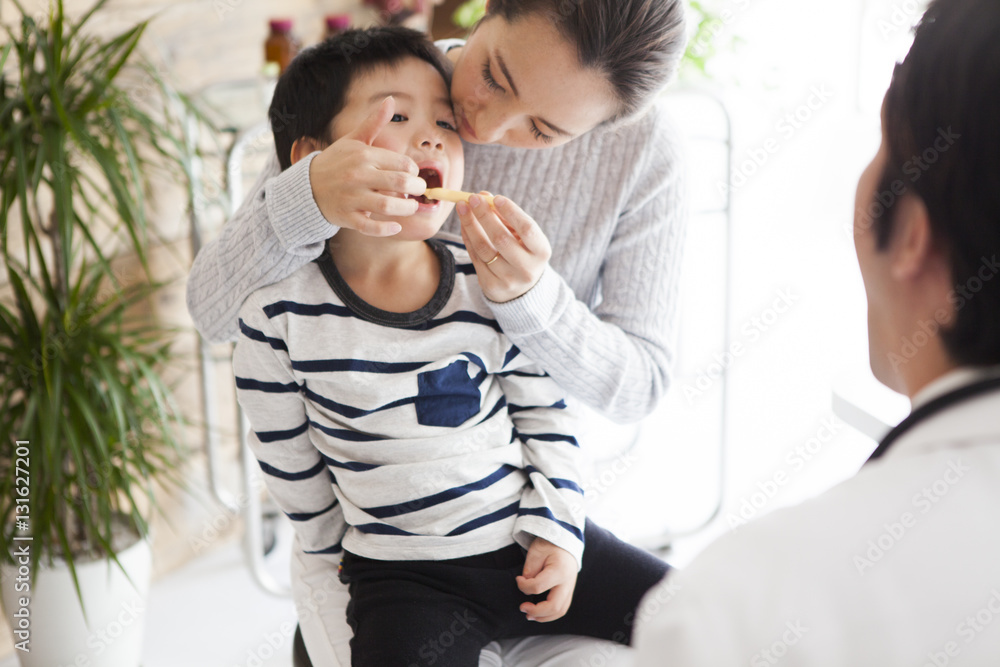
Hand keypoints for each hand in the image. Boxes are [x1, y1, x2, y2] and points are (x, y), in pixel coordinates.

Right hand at [308, 96, 425, 235]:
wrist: (307, 186)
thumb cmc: (336, 161)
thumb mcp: (354, 140)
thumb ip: (374, 122)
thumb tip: (390, 100)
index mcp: (363, 156)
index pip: (401, 163)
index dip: (414, 171)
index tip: (414, 175)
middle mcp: (358, 175)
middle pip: (399, 183)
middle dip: (416, 188)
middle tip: (420, 190)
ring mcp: (352, 197)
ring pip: (387, 205)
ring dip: (406, 208)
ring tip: (411, 206)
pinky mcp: (347, 217)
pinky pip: (370, 226)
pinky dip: (385, 229)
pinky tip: (396, 226)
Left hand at [457, 193, 551, 302]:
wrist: (521, 289)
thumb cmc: (522, 252)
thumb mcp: (522, 235)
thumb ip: (505, 216)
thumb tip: (483, 196)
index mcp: (541, 252)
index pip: (527, 229)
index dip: (511, 212)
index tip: (496, 198)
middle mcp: (526, 268)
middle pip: (501, 239)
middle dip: (484, 216)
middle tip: (472, 198)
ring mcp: (508, 279)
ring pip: (483, 248)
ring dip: (470, 225)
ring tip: (462, 208)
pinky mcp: (491, 285)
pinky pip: (475, 257)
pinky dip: (467, 237)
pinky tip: (464, 224)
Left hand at [516, 537, 577, 621]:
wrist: (565, 541)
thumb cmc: (550, 545)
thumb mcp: (537, 552)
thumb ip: (530, 570)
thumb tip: (525, 587)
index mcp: (559, 571)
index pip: (539, 586)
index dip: (524, 586)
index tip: (518, 580)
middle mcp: (568, 582)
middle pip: (554, 606)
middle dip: (536, 611)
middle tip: (522, 608)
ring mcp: (570, 588)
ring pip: (560, 611)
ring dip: (544, 617)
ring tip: (529, 615)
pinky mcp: (569, 591)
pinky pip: (562, 608)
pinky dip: (550, 614)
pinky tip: (539, 613)